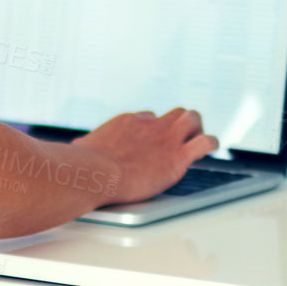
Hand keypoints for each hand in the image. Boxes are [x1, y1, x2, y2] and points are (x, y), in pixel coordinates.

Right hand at [73, 107, 218, 205]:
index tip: (154, 140)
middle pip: (174, 114)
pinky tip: (211, 148)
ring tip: (198, 138)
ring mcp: (165, 138)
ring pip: (192, 118)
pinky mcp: (177, 156)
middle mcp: (149, 126)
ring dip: (197, 127)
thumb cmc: (85, 164)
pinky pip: (204, 142)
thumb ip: (86, 147)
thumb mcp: (82, 148)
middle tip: (181, 137)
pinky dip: (210, 143)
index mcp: (129, 123)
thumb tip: (76, 149)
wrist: (96, 171)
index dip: (154, 130)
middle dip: (180, 124)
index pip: (149, 118)